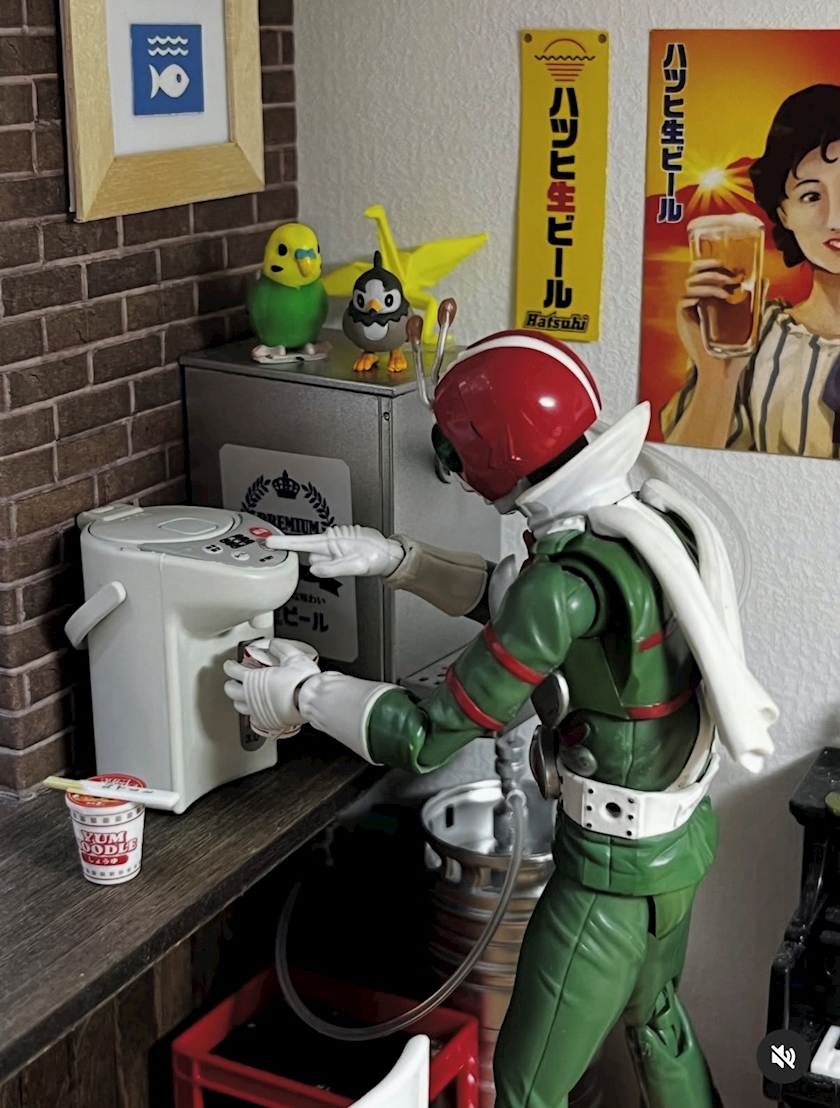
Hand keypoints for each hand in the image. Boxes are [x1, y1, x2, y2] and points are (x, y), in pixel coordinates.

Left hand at [223, 651, 319, 734]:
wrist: (311, 700)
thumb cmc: (302, 681)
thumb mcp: (293, 656)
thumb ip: (280, 648)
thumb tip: (273, 645)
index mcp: (254, 679)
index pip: (233, 671)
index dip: (229, 666)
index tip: (230, 665)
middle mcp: (251, 696)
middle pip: (231, 690)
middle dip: (230, 683)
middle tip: (233, 680)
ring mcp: (258, 710)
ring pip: (239, 706)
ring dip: (238, 699)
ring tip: (241, 695)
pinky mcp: (266, 721)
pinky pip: (252, 717)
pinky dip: (251, 711)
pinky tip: (256, 708)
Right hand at [265, 525, 404, 577]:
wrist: (387, 553)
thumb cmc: (374, 556)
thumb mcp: (355, 566)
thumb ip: (333, 568)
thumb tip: (314, 569)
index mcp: (331, 542)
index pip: (301, 542)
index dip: (284, 543)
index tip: (268, 541)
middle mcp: (330, 539)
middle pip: (313, 555)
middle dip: (324, 562)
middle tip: (345, 562)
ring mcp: (333, 542)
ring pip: (322, 558)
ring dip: (333, 562)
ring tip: (351, 559)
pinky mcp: (337, 545)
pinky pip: (330, 557)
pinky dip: (338, 561)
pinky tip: (352, 558)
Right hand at [675, 259, 751, 382]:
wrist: (724, 372)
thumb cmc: (734, 352)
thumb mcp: (749, 321)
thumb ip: (755, 300)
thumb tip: (764, 279)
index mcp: (706, 302)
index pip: (701, 275)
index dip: (710, 265)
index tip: (728, 264)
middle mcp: (694, 305)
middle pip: (692, 275)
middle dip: (709, 267)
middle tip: (726, 269)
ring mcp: (688, 313)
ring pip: (690, 284)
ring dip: (710, 280)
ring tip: (728, 288)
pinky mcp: (683, 321)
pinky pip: (684, 299)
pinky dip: (702, 294)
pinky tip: (721, 299)